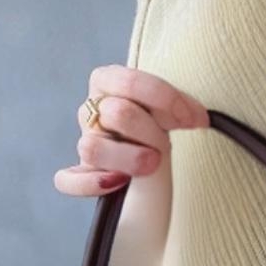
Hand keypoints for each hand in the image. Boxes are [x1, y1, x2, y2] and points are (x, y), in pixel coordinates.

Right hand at [53, 64, 208, 196]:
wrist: (151, 163)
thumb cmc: (158, 128)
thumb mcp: (167, 109)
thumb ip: (175, 105)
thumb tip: (198, 117)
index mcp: (108, 81)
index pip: (130, 81)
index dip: (166, 99)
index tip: (194, 120)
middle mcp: (92, 110)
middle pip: (119, 114)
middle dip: (151, 132)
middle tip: (167, 145)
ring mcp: (85, 142)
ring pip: (92, 148)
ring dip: (130, 159)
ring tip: (152, 165)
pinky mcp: (80, 174)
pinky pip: (68, 180)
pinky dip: (90, 184)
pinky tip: (118, 183)